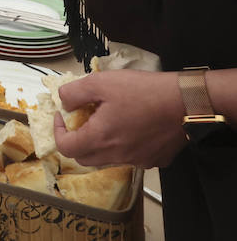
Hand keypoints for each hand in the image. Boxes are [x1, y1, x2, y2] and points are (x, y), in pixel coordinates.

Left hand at [54, 70, 187, 168]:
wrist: (186, 102)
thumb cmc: (142, 91)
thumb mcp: (100, 82)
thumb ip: (74, 93)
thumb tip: (64, 103)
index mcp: (101, 139)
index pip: (67, 149)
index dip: (58, 132)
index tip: (63, 115)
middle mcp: (118, 156)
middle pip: (85, 158)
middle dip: (77, 140)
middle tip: (82, 119)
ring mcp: (139, 161)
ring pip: (108, 159)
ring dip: (100, 144)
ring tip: (107, 120)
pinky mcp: (156, 160)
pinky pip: (132, 158)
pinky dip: (124, 146)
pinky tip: (131, 128)